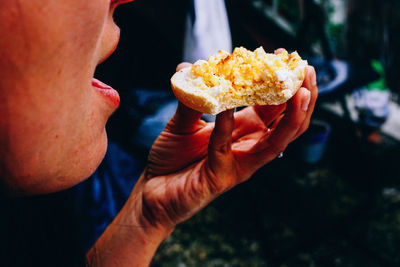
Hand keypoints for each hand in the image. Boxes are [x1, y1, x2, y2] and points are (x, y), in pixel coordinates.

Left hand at [135, 55, 317, 231]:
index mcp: (243, 130)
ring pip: (277, 142)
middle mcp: (248, 147)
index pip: (273, 105)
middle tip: (306, 70)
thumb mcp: (181, 122)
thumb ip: (189, 98)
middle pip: (287, 123)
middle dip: (301, 97)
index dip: (282, 83)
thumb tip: (186, 67)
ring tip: (301, 92)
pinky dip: (225, 126)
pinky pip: (226, 147)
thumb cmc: (171, 157)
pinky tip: (225, 107)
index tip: (284, 55)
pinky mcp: (222, 177)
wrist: (152, 190)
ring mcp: (239, 164)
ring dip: (291, 117)